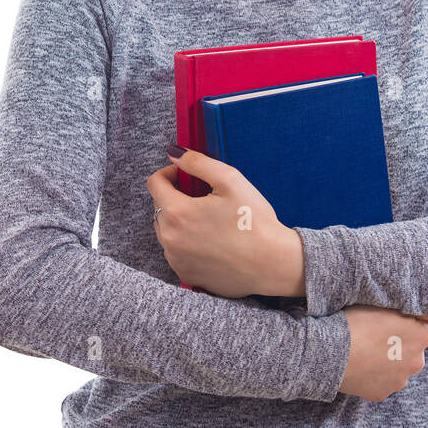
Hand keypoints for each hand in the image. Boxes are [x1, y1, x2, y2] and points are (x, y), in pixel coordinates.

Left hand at [146, 148, 304, 298]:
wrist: (272, 264)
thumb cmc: (254, 222)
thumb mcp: (230, 180)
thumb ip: (197, 163)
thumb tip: (174, 153)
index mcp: (178, 213)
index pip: (154, 184)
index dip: (169, 173)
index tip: (184, 175)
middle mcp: (170, 239)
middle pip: (159, 207)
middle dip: (175, 196)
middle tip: (203, 197)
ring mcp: (176, 260)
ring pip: (166, 230)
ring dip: (179, 220)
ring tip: (208, 219)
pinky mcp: (185, 274)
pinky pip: (176, 251)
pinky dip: (186, 242)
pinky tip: (210, 240)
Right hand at [337, 305, 427, 401]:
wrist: (331, 352)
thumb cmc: (356, 322)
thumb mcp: (384, 304)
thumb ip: (409, 310)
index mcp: (422, 336)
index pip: (418, 327)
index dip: (401, 323)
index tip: (385, 321)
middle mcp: (417, 361)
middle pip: (409, 350)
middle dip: (397, 344)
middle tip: (373, 336)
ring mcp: (399, 380)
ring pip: (396, 368)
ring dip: (385, 361)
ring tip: (363, 352)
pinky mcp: (382, 393)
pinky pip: (380, 382)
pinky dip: (372, 375)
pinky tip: (358, 366)